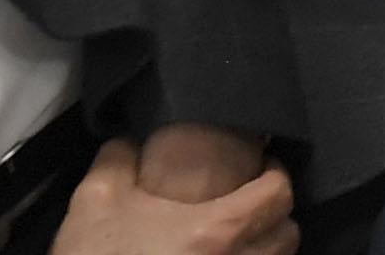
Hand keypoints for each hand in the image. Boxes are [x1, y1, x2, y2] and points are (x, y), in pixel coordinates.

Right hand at [54, 137, 293, 254]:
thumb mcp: (96, 200)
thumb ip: (118, 157)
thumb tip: (130, 140)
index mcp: (216, 232)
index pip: (278, 196)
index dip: (277, 175)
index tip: (262, 168)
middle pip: (288, 236)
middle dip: (278, 214)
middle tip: (253, 199)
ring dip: (266, 246)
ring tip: (240, 234)